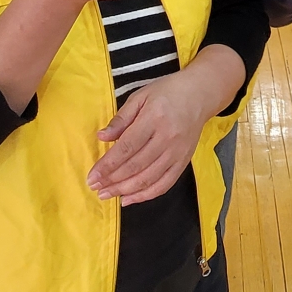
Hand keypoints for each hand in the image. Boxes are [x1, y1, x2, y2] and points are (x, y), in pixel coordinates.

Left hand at [88, 70, 218, 204]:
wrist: (199, 95)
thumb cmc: (167, 92)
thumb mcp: (140, 96)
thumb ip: (121, 118)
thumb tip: (101, 137)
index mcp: (153, 118)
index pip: (126, 147)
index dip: (107, 165)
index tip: (92, 176)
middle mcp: (167, 138)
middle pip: (135, 166)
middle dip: (112, 180)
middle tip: (94, 187)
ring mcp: (177, 152)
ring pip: (148, 178)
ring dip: (125, 190)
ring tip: (107, 194)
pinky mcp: (184, 161)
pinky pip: (165, 184)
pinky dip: (146, 195)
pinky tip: (129, 199)